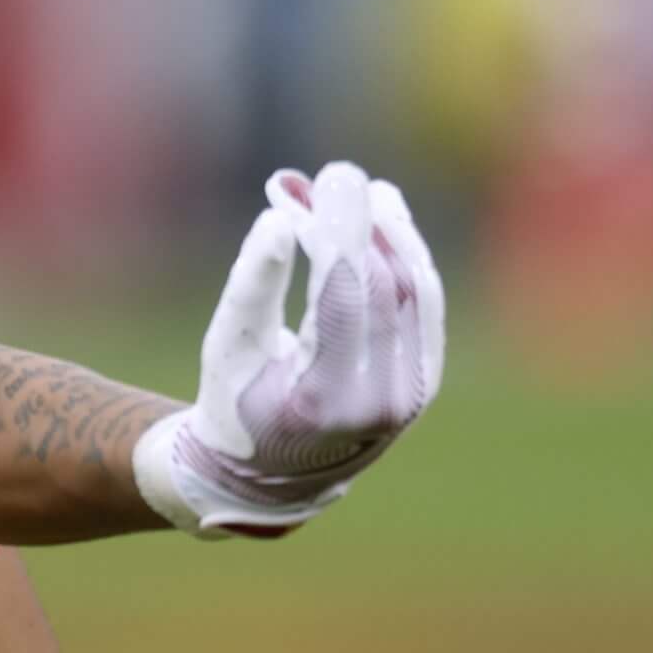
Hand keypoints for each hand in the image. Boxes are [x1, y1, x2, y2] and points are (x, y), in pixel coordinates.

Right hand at [133, 161, 444, 537]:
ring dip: (392, 233)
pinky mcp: (423, 384)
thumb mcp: (228, 343)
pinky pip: (424, 307)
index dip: (340, 228)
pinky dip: (409, 258)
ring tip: (366, 189)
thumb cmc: (234, 400)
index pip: (344, 295)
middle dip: (361, 221)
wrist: (271, 478)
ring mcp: (410, 397)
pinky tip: (388, 221)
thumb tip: (283, 217)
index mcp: (322, 399)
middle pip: (383, 287)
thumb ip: (255, 282)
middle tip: (336, 174)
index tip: (331, 177)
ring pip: (414, 292)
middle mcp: (378, 403)